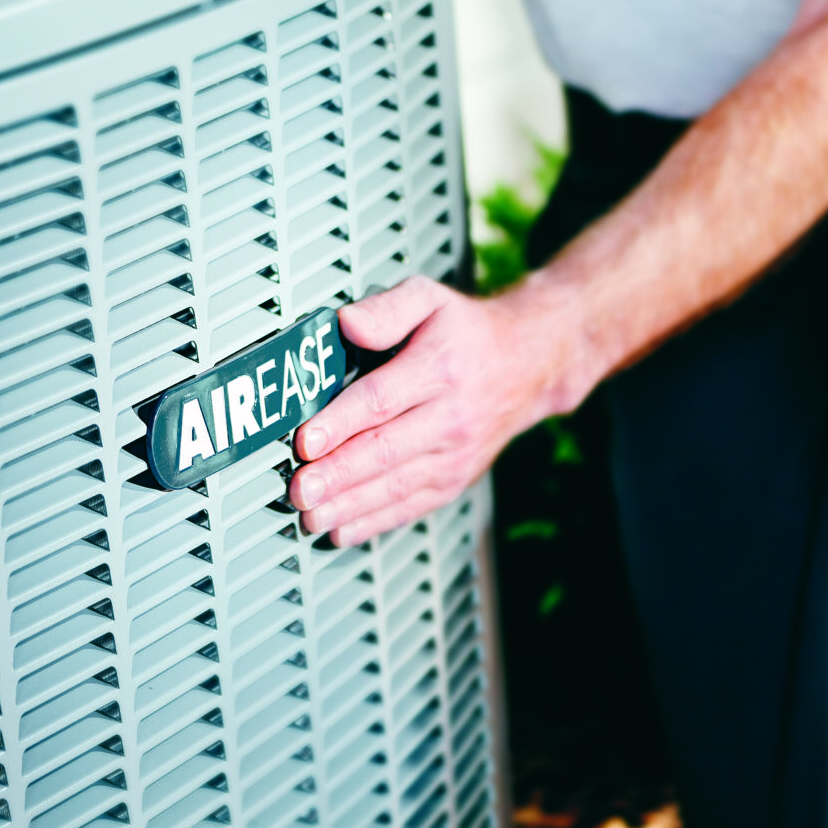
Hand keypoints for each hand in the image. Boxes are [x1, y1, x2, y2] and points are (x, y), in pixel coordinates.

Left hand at [288, 276, 592, 545]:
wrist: (528, 364)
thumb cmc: (466, 330)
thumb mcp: (429, 298)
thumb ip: (386, 309)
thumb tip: (347, 323)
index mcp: (439, 367)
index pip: (380, 400)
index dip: (339, 423)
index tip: (305, 441)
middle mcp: (451, 416)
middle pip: (384, 451)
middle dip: (337, 476)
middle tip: (299, 490)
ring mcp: (456, 453)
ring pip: (396, 486)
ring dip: (349, 506)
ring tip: (311, 516)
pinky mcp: (456, 478)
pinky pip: (412, 505)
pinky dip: (374, 522)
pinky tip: (342, 530)